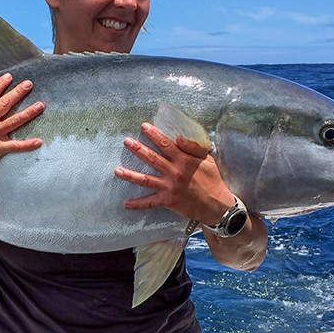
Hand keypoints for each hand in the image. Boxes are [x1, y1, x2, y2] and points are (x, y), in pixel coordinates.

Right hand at [0, 73, 43, 176]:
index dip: (0, 84)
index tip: (9, 77)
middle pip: (5, 103)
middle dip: (18, 92)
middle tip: (29, 84)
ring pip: (14, 121)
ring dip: (28, 113)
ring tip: (40, 105)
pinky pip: (15, 146)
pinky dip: (27, 144)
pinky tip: (39, 141)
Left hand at [113, 122, 234, 225]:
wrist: (216, 205)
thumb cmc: (212, 180)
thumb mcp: (207, 159)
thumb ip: (193, 147)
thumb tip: (179, 137)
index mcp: (184, 160)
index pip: (166, 144)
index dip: (154, 134)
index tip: (144, 127)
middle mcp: (175, 172)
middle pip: (152, 159)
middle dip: (138, 149)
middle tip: (126, 141)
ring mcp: (169, 187)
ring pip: (145, 180)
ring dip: (130, 175)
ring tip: (117, 170)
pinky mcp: (168, 201)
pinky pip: (150, 203)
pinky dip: (137, 204)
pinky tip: (125, 203)